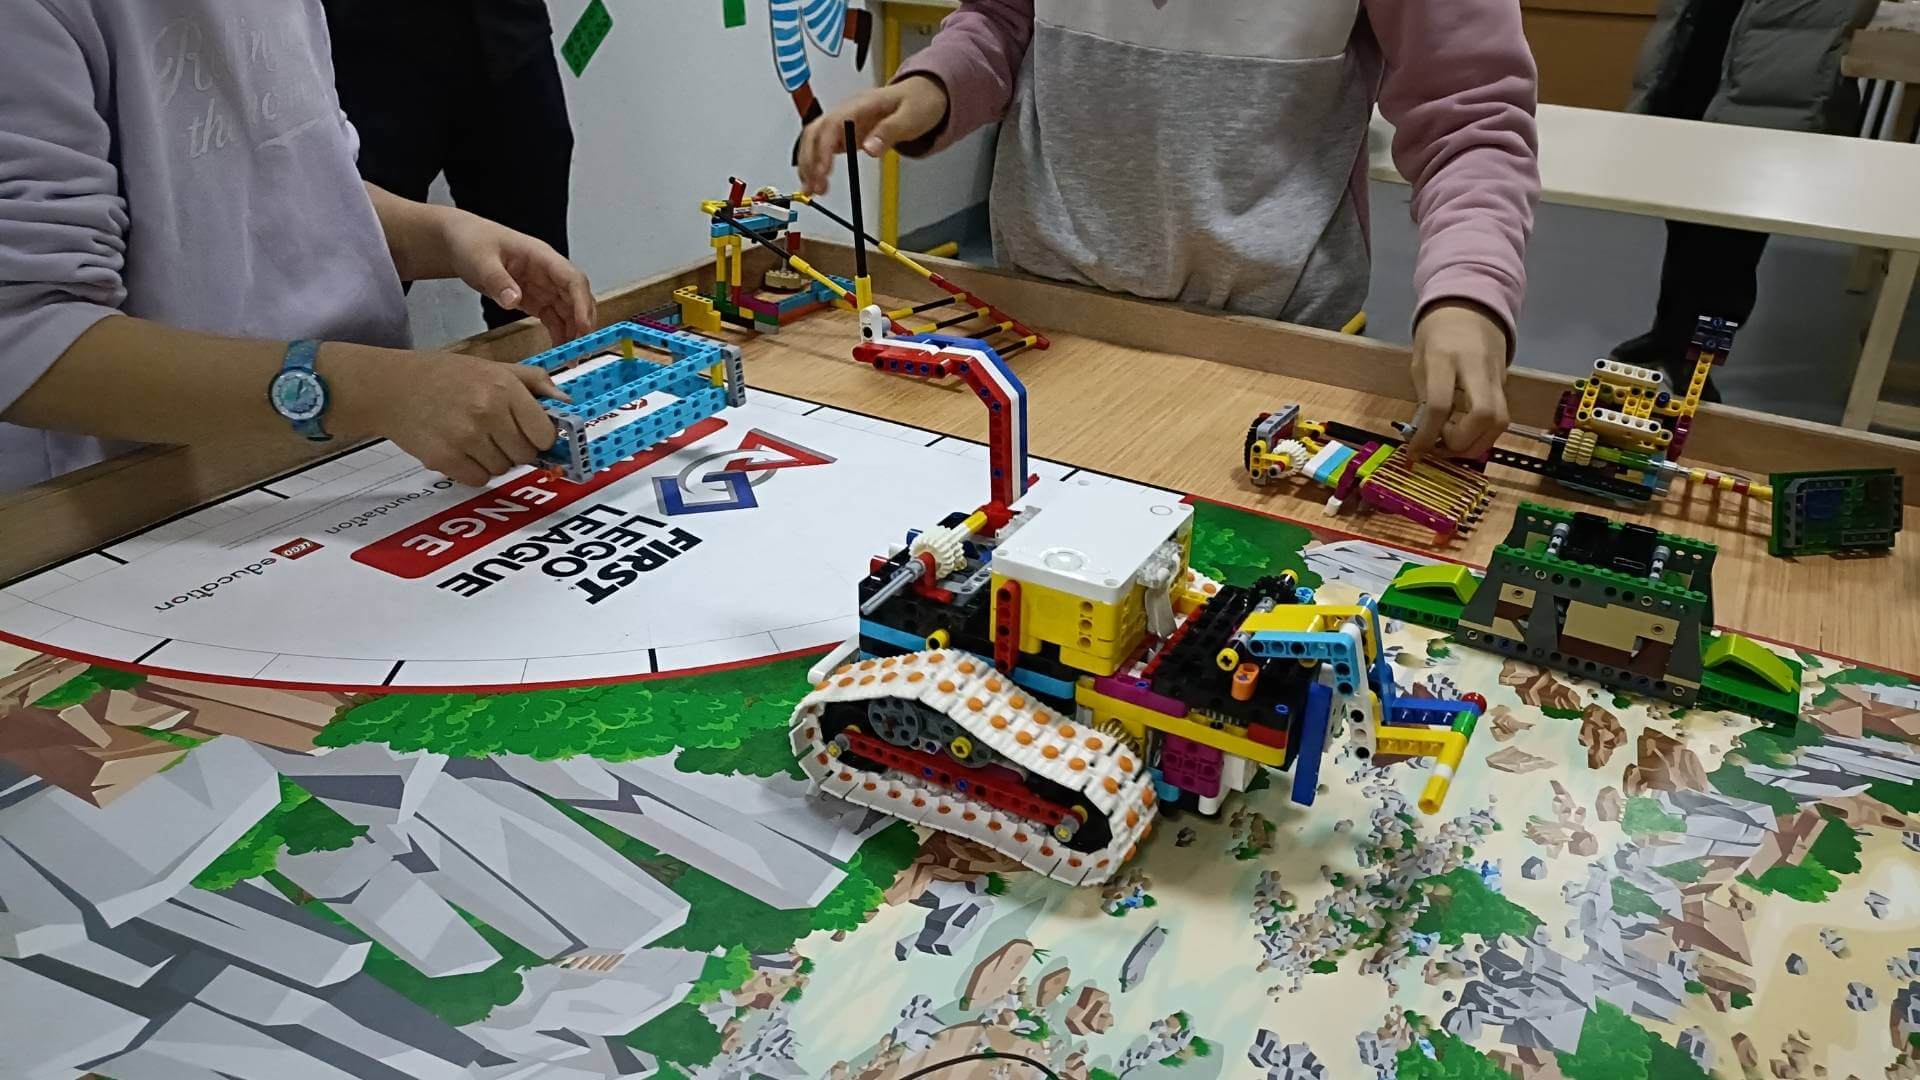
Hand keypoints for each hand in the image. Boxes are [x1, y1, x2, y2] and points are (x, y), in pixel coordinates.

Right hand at [328, 345, 572, 486]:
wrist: (392, 387)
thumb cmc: (445, 377)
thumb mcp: (492, 367)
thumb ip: (533, 382)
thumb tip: (567, 402)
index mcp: (504, 388)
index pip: (544, 433)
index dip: (540, 437)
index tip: (530, 434)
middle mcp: (487, 412)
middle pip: (525, 455)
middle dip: (516, 449)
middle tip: (495, 434)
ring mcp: (465, 437)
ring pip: (502, 469)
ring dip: (493, 460)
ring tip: (473, 438)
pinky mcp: (445, 458)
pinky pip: (478, 480)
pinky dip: (472, 471)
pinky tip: (459, 449)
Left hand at [443, 212, 596, 345]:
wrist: (461, 243)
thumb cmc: (473, 242)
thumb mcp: (481, 260)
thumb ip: (498, 281)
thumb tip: (513, 300)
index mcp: (542, 257)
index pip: (573, 280)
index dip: (581, 303)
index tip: (584, 327)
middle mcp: (549, 273)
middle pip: (578, 299)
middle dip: (583, 324)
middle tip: (581, 350)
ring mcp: (544, 287)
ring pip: (569, 312)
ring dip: (574, 334)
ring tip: (571, 359)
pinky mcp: (536, 300)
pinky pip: (555, 320)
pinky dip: (560, 336)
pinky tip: (559, 352)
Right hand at [797, 75, 949, 195]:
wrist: (922, 94)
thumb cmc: (917, 102)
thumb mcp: (910, 117)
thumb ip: (889, 132)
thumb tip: (869, 148)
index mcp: (862, 104)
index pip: (832, 124)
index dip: (824, 148)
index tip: (822, 171)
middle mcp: (847, 111)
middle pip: (816, 131)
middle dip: (810, 160)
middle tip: (816, 187)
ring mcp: (844, 122)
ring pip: (814, 139)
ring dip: (808, 164)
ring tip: (812, 190)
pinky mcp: (845, 132)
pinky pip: (822, 146)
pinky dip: (815, 163)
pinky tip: (815, 180)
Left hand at [1407, 300, 1510, 458]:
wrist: (1471, 307)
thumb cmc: (1436, 333)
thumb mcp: (1419, 361)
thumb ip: (1424, 398)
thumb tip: (1424, 435)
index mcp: (1445, 358)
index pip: (1440, 405)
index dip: (1427, 435)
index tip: (1414, 452)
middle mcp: (1476, 368)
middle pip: (1484, 416)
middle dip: (1462, 442)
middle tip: (1440, 446)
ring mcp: (1496, 376)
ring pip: (1500, 422)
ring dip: (1476, 444)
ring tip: (1452, 445)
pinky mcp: (1505, 385)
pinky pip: (1500, 418)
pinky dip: (1483, 435)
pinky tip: (1465, 435)